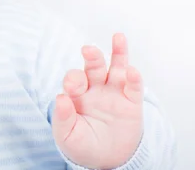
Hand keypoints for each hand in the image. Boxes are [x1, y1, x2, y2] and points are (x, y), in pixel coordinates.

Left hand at [51, 33, 143, 168]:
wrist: (107, 160)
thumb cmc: (83, 145)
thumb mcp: (67, 136)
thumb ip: (63, 118)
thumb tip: (59, 98)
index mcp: (76, 94)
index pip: (73, 79)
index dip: (72, 80)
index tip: (71, 88)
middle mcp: (95, 88)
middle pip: (93, 67)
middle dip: (92, 57)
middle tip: (88, 50)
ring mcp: (113, 92)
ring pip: (116, 67)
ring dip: (117, 52)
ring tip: (118, 37)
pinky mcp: (131, 101)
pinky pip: (134, 86)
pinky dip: (134, 78)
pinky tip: (132, 71)